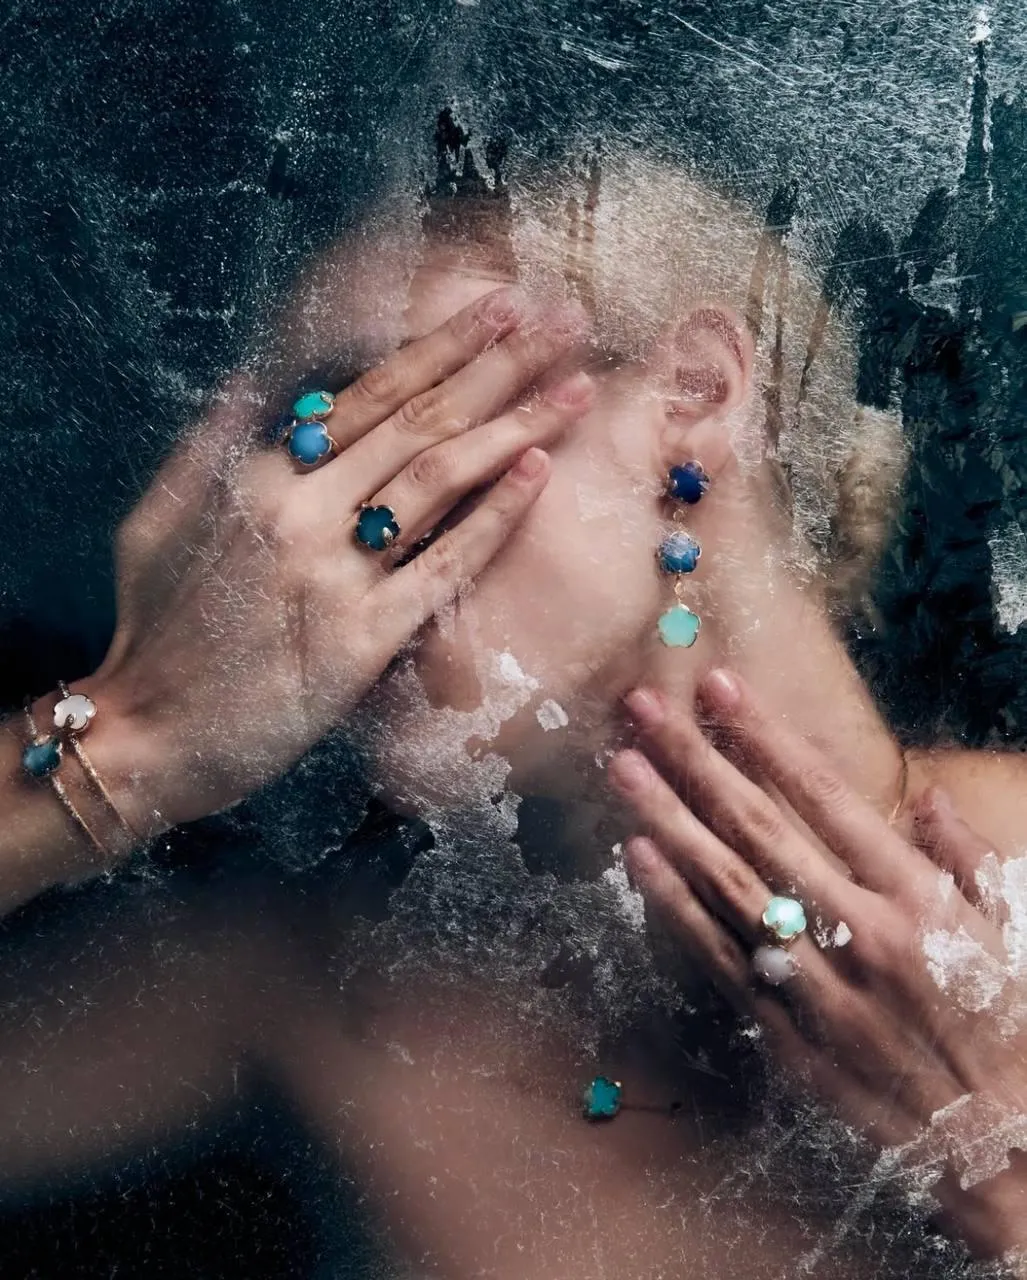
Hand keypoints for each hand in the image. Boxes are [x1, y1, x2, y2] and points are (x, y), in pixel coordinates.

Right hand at [76, 288, 591, 836]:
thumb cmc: (152, 635)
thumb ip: (203, 449)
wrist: (147, 739)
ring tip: (575, 386)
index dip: (441, 347)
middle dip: (499, 364)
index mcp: (256, 477)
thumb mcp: (153, 524)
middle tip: (563, 321)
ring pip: (438, 478)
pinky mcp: (362, 640)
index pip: (368, 394)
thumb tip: (252, 383)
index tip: (499, 308)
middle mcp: (300, 511)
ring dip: (515, 426)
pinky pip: (442, 566)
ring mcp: (334, 574)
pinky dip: (492, 516)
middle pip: (419, 420)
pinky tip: (538, 473)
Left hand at [609, 670, 1026, 1262]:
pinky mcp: (787, 1035)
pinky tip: (636, 857)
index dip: (766, 736)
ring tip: (623, 765)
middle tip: (642, 707)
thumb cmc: (1017, 1026)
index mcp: (916, 894)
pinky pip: (718, 959)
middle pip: (759, 827)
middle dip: (696, 759)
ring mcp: (816, 984)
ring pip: (725, 886)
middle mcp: (859, 929)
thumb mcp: (1015, 928)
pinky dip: (674, 907)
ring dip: (668, 819)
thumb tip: (924, 796)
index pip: (823, 794)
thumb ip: (968, 856)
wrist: (1013, 1149)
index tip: (718, 686)